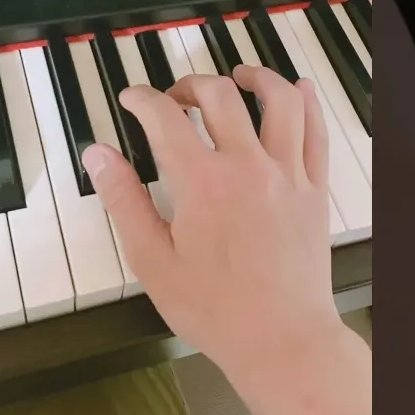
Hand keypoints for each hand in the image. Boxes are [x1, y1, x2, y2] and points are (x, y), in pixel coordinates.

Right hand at [81, 68, 343, 379]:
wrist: (281, 339)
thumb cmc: (215, 310)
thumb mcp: (152, 260)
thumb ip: (124, 201)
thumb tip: (98, 156)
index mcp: (202, 182)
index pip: (165, 117)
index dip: (143, 98)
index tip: (132, 98)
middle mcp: (248, 167)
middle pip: (220, 95)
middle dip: (190, 84)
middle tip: (175, 97)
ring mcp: (287, 175)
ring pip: (279, 100)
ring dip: (255, 77)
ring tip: (238, 75)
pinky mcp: (314, 190)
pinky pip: (316, 131)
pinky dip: (307, 102)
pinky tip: (296, 90)